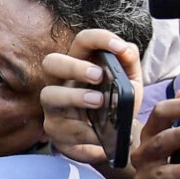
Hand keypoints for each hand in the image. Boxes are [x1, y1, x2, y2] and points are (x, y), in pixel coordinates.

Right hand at [40, 29, 143, 169]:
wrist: (111, 139)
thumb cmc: (114, 105)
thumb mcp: (130, 83)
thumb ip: (130, 64)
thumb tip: (127, 50)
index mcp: (81, 64)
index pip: (82, 41)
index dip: (99, 39)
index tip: (119, 47)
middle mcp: (62, 82)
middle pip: (51, 62)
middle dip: (74, 66)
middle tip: (98, 76)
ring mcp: (54, 106)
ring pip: (49, 95)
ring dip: (74, 97)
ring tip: (99, 102)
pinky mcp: (55, 130)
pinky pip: (63, 130)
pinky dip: (85, 133)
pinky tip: (100, 137)